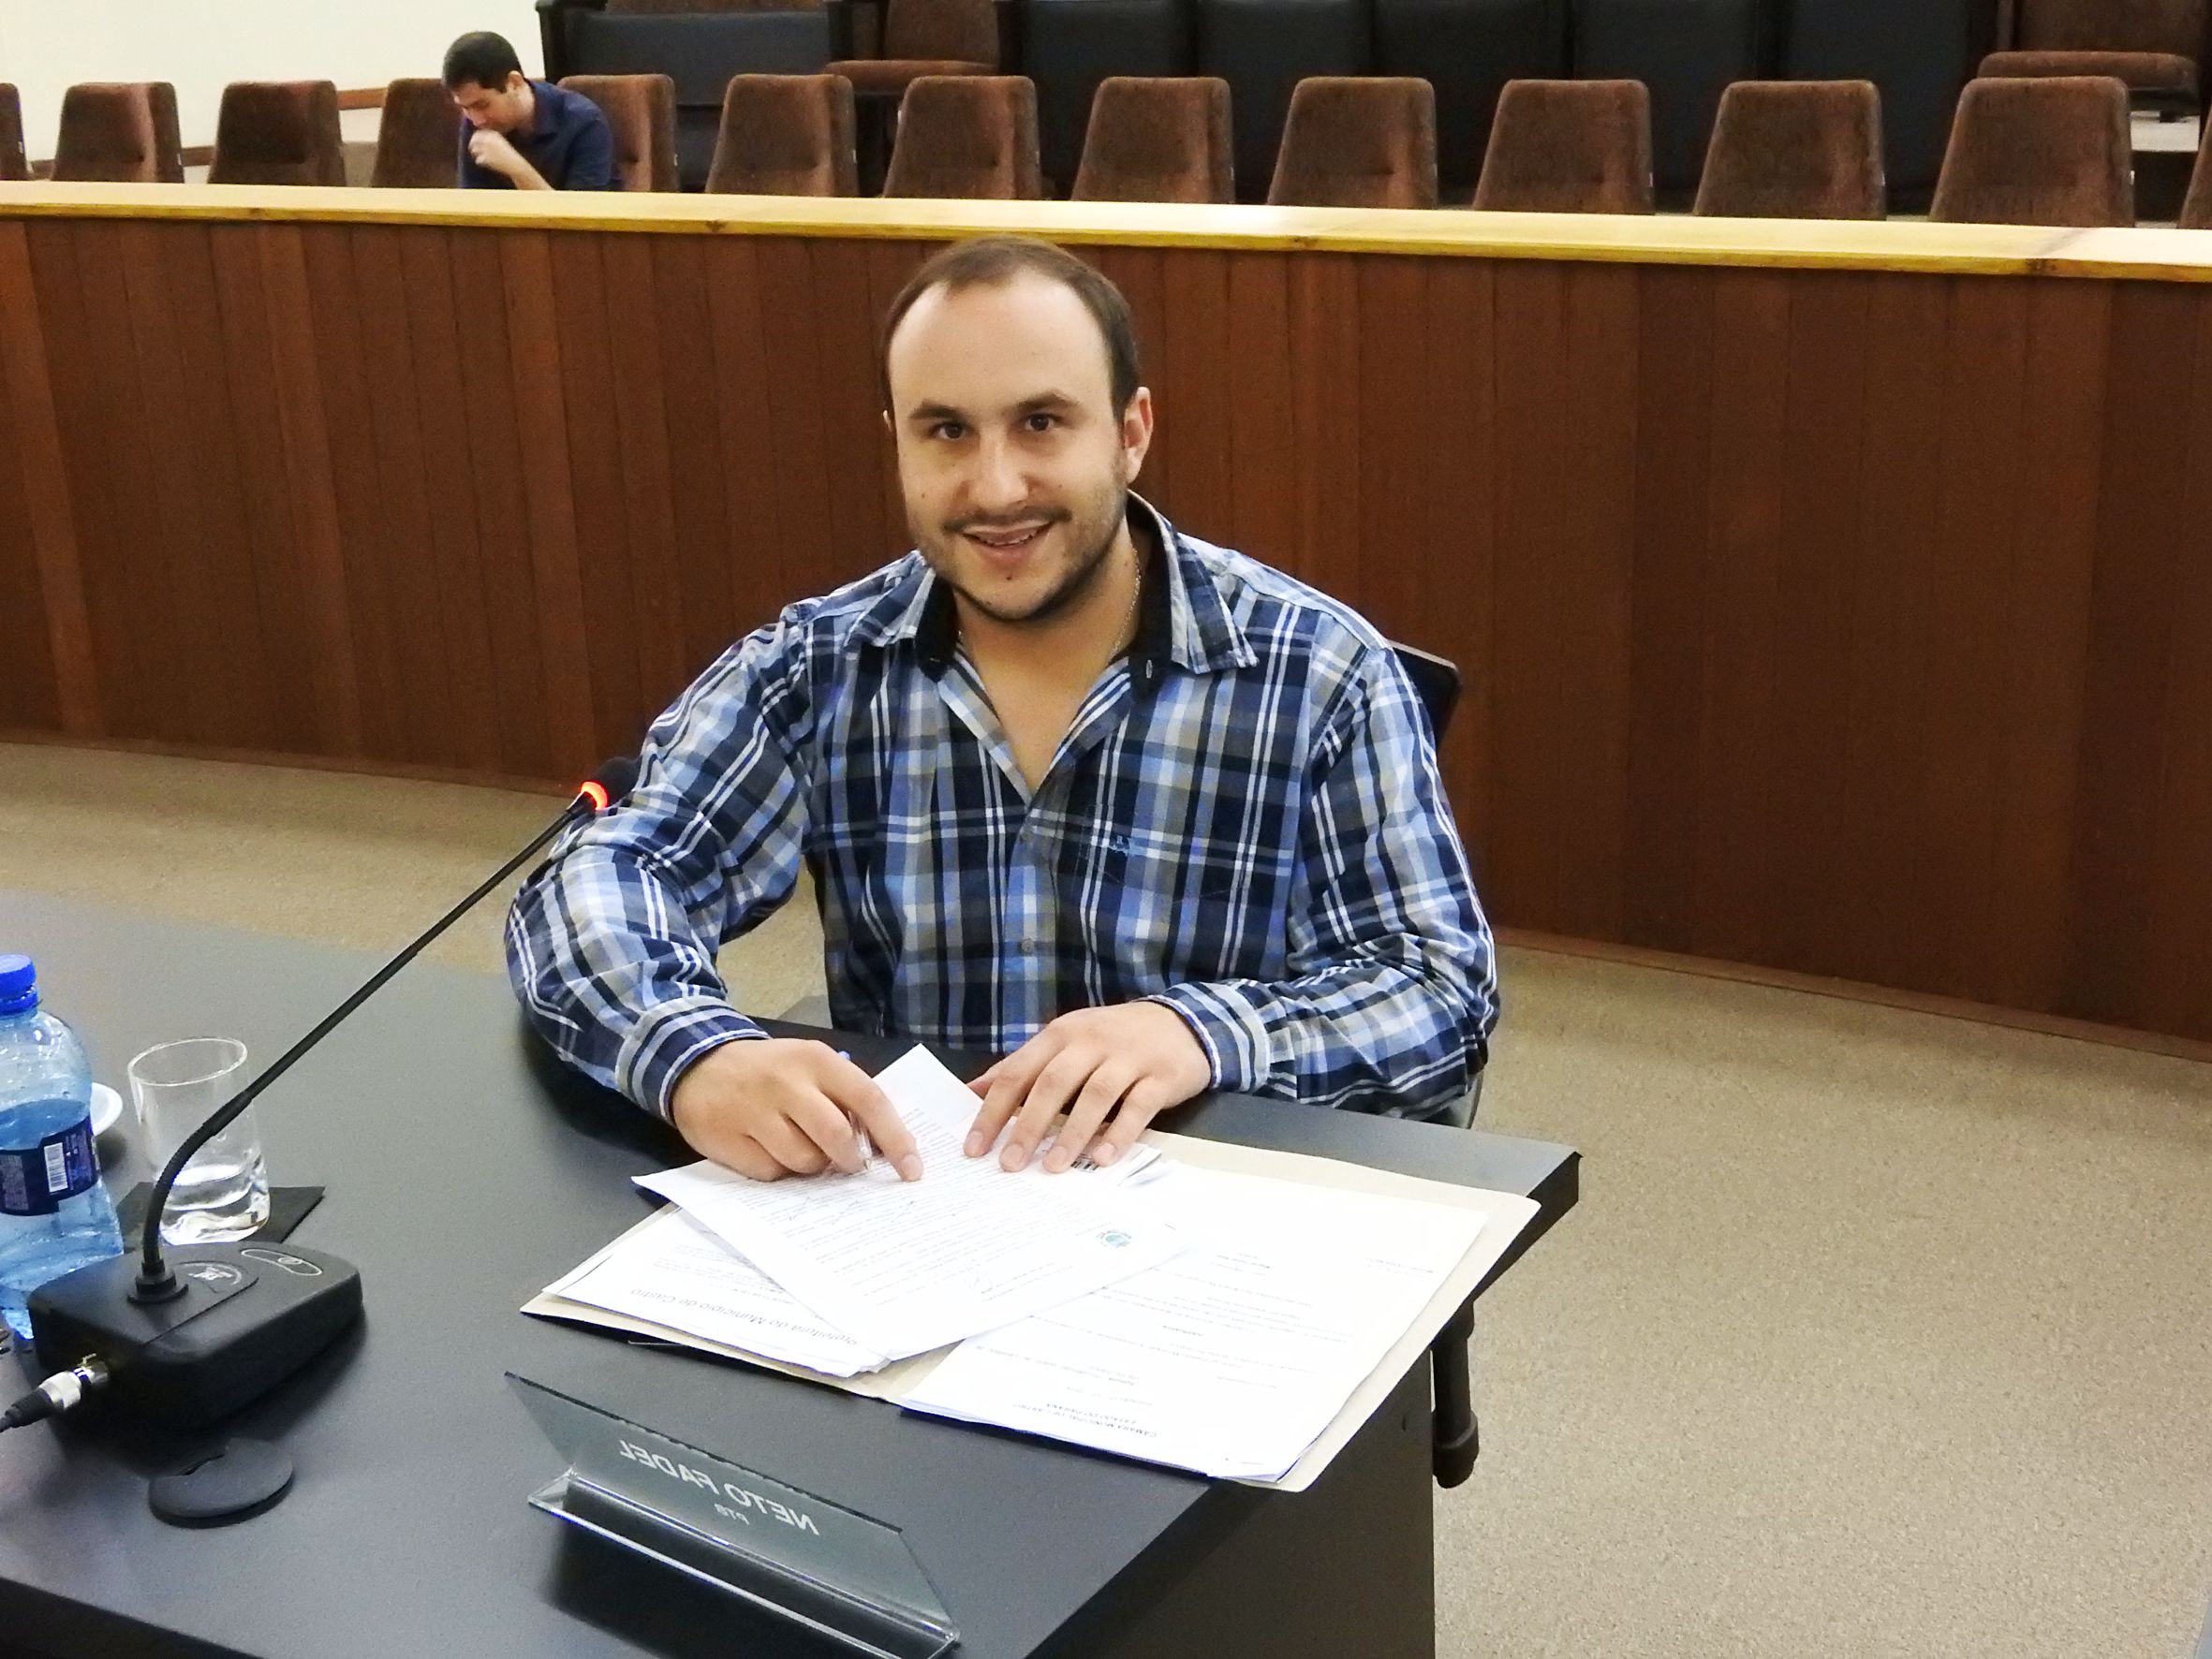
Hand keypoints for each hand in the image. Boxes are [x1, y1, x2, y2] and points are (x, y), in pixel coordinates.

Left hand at [467, 128, 523, 177]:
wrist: (514, 164)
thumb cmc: (508, 154)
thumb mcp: (500, 142)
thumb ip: (490, 138)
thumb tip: (477, 139)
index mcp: (492, 134)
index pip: (478, 134)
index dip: (475, 139)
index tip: (475, 143)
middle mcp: (488, 140)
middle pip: (474, 141)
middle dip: (472, 145)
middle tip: (473, 150)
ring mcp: (486, 149)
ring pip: (474, 150)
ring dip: (476, 154)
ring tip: (483, 158)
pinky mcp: (486, 158)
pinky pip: (478, 160)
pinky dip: (481, 162)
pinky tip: (487, 164)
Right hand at [670, 1039, 921, 1182]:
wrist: (698, 1065)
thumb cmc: (769, 1071)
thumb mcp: (810, 1065)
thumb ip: (845, 1097)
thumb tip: (884, 1146)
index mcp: (816, 1059)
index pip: (869, 1100)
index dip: (895, 1139)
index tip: (912, 1170)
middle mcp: (786, 1082)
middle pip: (836, 1136)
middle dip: (850, 1160)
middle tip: (849, 1165)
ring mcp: (753, 1111)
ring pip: (803, 1160)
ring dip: (812, 1166)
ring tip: (800, 1148)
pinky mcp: (727, 1138)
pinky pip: (769, 1172)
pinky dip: (778, 1171)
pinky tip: (767, 1150)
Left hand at [965, 1003, 1211, 1173]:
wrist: (1182, 1023)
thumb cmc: (1112, 1039)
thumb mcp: (1065, 1043)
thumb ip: (1022, 1067)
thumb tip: (971, 1092)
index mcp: (1061, 1035)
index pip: (1018, 1072)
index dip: (993, 1110)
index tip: (975, 1148)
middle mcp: (1091, 1041)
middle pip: (1053, 1083)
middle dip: (1027, 1125)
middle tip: (1010, 1164)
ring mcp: (1128, 1057)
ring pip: (1094, 1094)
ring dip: (1071, 1133)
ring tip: (1053, 1167)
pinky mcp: (1161, 1076)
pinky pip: (1139, 1106)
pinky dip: (1119, 1133)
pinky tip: (1102, 1158)